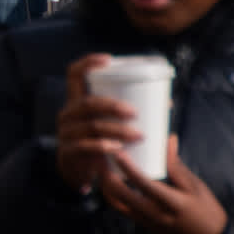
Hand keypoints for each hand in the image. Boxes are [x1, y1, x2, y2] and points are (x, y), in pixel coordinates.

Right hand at [54, 54, 141, 192]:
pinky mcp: (69, 153)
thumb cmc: (99, 142)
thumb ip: (129, 113)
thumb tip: (167, 103)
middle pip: (87, 103)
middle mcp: (67, 114)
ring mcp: (66, 133)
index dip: (88, 63)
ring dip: (116, 129)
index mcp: (76, 101)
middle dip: (113, 106)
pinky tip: (117, 149)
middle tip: (135, 113)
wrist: (78, 174)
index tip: (108, 60)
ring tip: (138, 135)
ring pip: (91, 126)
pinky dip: (102, 146)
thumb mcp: (106, 124)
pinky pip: (85, 147)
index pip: (73, 74)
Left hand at [99, 135, 228, 233]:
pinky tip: (111, 180)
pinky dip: (112, 194)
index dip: (128, 167)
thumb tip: (168, 139)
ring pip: (117, 203)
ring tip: (102, 166)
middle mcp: (155, 214)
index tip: (117, 151)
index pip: (144, 184)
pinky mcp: (143, 224)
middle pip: (121, 195)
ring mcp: (146, 221)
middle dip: (107, 175)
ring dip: (106, 185)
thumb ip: (177, 165)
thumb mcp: (196, 187)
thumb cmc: (206, 212)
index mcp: (171, 203)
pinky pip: (121, 208)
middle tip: (101, 156)